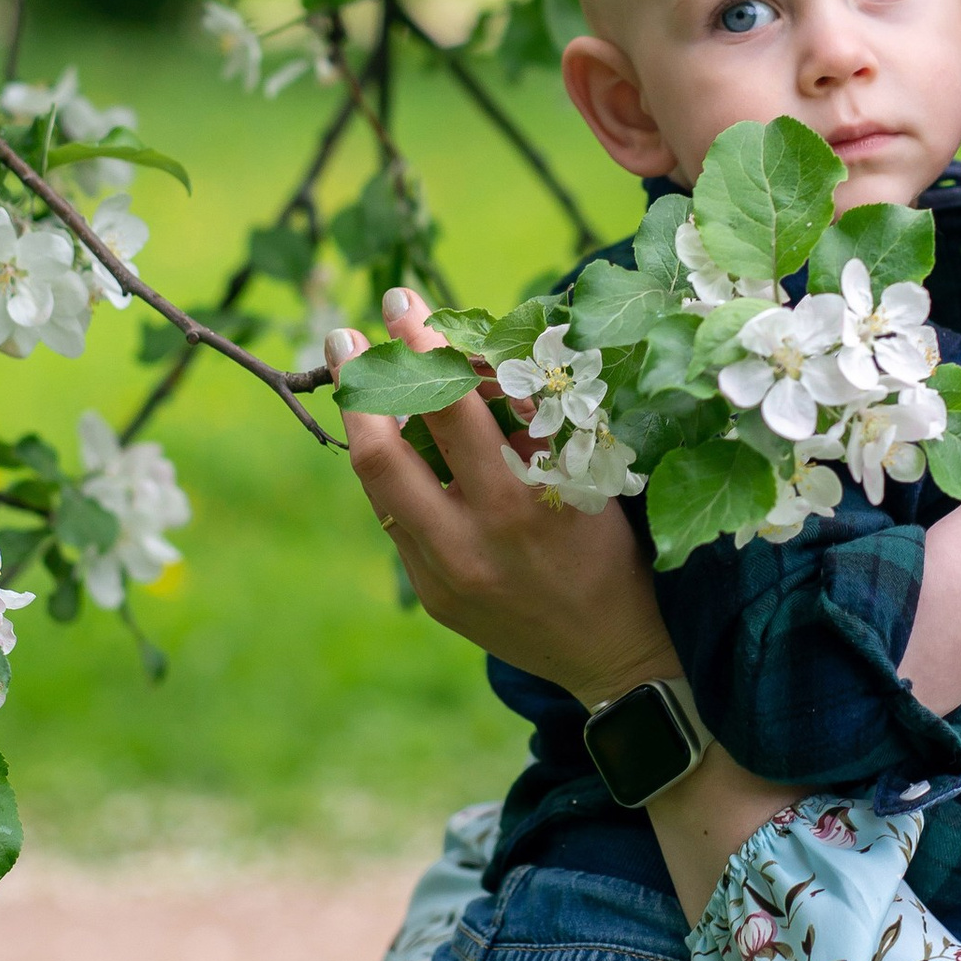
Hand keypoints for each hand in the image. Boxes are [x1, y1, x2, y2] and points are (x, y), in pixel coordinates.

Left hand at [337, 290, 677, 707]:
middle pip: (384, 450)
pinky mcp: (432, 596)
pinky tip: (400, 447)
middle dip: (362, 382)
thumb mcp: (587, 477)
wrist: (611, 655)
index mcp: (527, 499)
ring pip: (377, 487)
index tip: (402, 305)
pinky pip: (398, 522)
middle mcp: (476, 539)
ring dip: (365, 426)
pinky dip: (396, 476)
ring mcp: (445, 574)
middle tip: (349, 335)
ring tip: (361, 383)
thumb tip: (470, 358)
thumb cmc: (608, 548)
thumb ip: (529, 425)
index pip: (453, 406)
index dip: (420, 348)